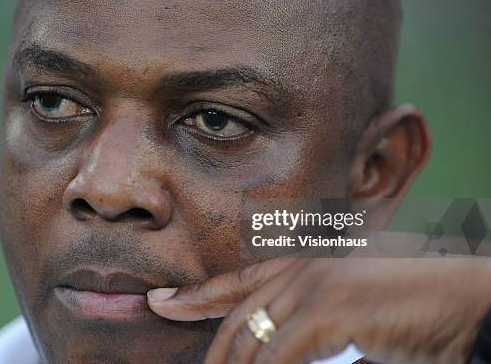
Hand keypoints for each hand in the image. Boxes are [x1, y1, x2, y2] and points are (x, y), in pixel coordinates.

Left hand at [147, 258, 490, 363]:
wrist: (461, 303)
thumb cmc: (409, 312)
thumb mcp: (345, 320)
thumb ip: (307, 335)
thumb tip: (274, 353)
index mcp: (301, 267)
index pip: (235, 283)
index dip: (195, 294)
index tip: (161, 302)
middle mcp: (298, 271)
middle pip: (235, 321)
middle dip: (213, 356)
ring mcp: (310, 287)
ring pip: (248, 341)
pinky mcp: (325, 311)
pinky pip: (275, 356)